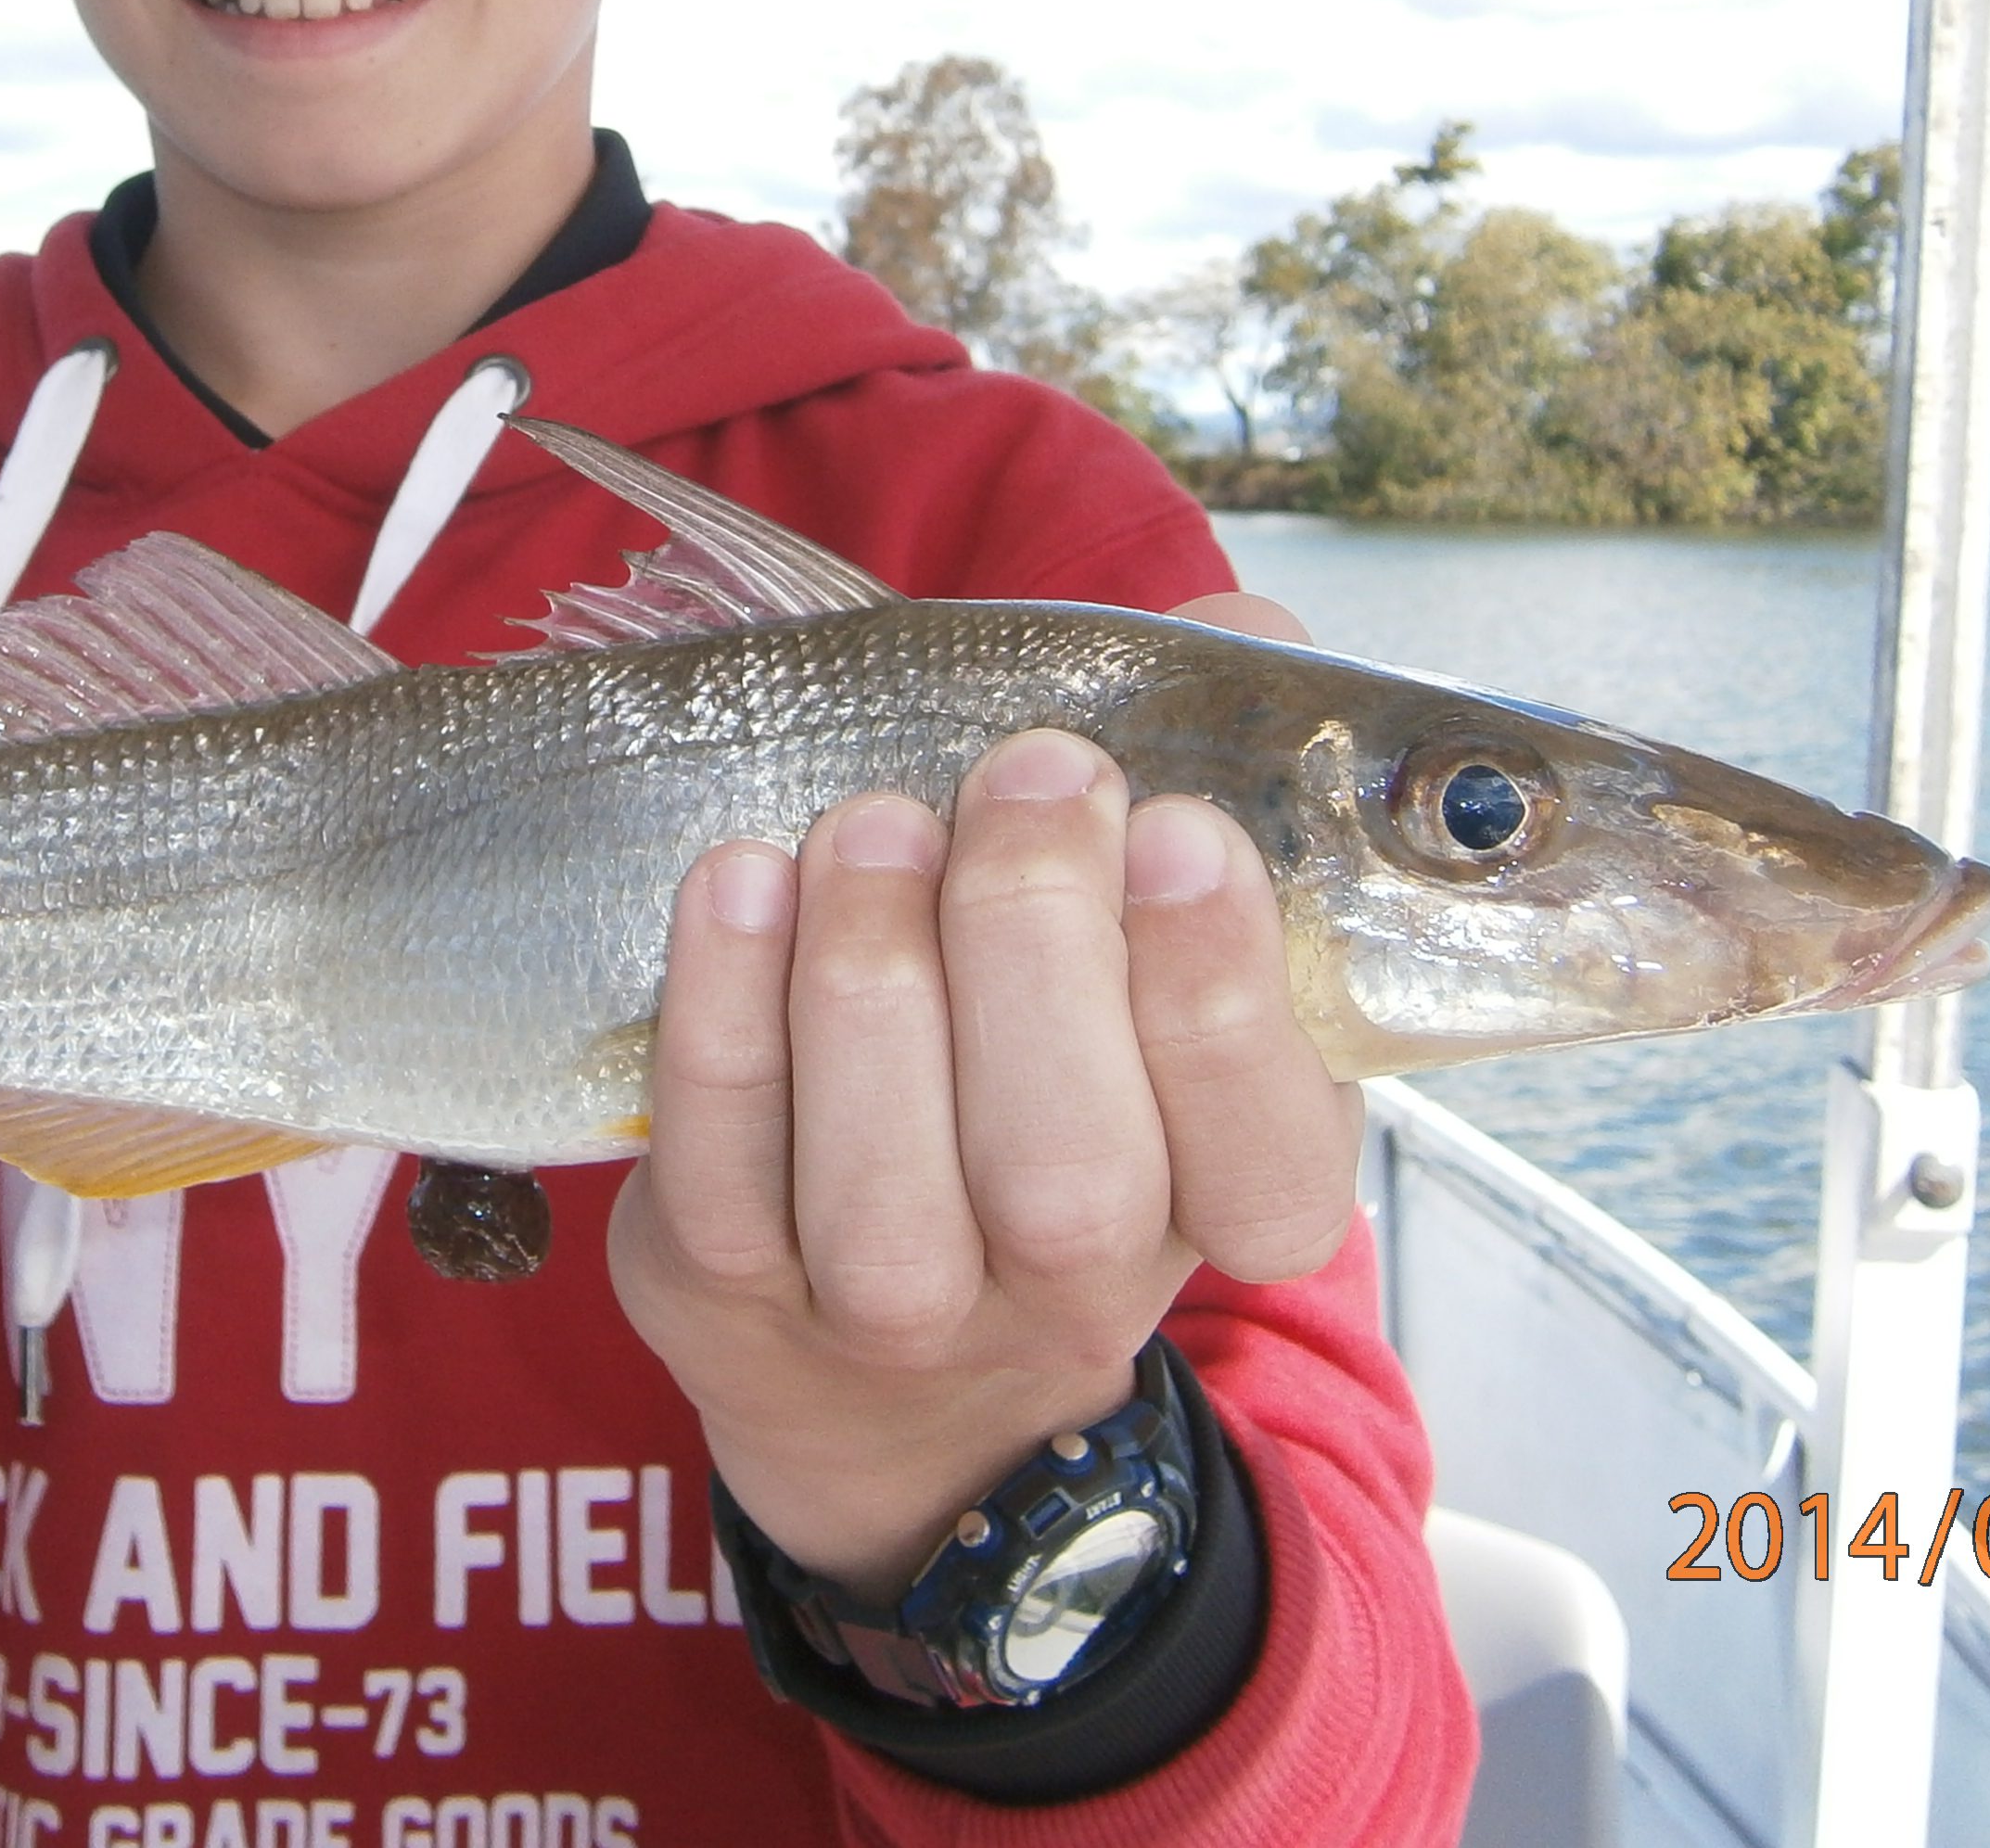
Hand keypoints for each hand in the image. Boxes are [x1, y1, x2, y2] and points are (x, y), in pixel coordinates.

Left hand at [607, 594, 1359, 1599]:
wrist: (882, 1372)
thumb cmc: (1038, 1087)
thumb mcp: (1153, 971)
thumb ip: (1208, 781)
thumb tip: (1248, 616)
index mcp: (1212, 1203)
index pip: (1267, 1161)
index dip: (1225, 1001)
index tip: (1181, 831)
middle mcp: (1066, 1286)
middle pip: (1068, 1173)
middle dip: (1036, 944)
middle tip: (1029, 777)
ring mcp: (891, 1309)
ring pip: (886, 1187)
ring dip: (874, 977)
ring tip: (871, 823)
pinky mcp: (729, 1287)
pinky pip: (722, 1164)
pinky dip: (725, 1012)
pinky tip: (739, 880)